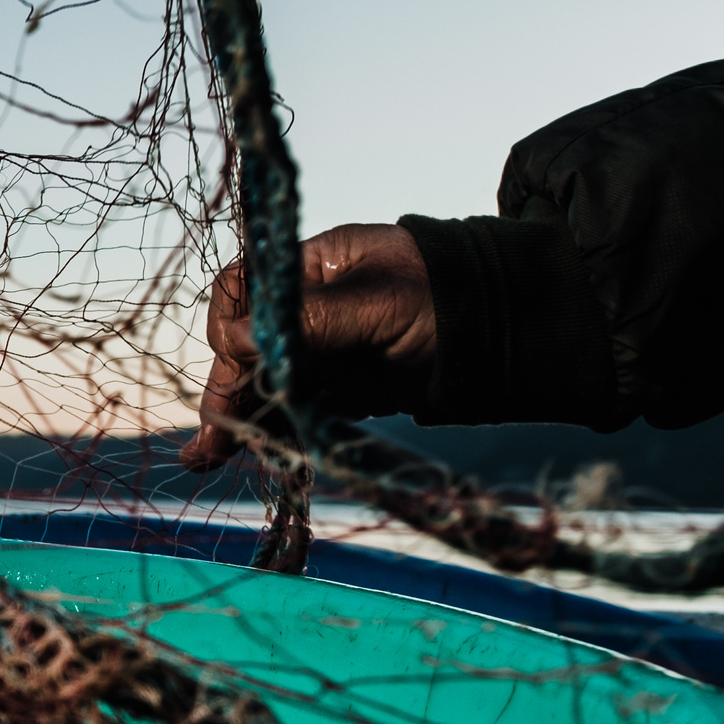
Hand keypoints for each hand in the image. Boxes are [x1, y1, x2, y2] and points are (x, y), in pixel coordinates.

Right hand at [181, 222, 436, 469]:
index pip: (247, 288)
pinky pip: (298, 410)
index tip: (238, 358)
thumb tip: (236, 339)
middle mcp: (313, 307)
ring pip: (268, 382)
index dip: (232, 323)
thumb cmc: (452, 298)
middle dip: (227, 388)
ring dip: (240, 417)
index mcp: (315, 266)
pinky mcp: (347, 389)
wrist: (516, 337)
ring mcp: (329, 350)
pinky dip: (275, 432)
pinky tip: (251, 454)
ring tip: (207, 457)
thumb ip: (312, 320)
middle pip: (251, 344)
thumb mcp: (382, 303)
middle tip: (211, 437)